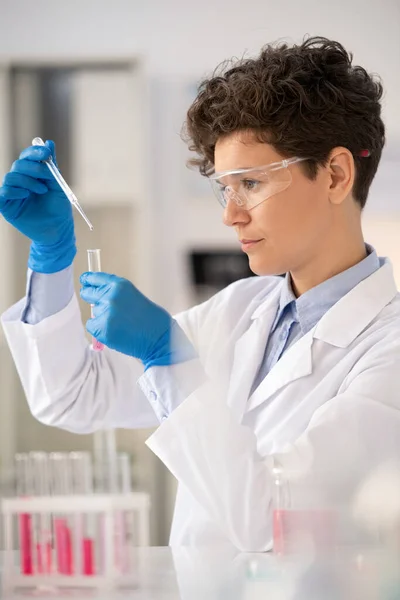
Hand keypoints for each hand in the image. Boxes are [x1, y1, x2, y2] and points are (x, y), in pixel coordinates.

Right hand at [0, 141, 75, 272]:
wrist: (58, 230)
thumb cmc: (58, 208)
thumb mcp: (58, 185)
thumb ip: (52, 166)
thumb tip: (49, 143)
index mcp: (31, 175)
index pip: (27, 157)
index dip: (35, 152)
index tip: (46, 152)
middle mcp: (20, 182)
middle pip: (18, 165)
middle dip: (33, 167)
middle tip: (47, 176)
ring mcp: (12, 194)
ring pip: (11, 177)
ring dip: (28, 181)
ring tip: (42, 191)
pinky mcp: (6, 206)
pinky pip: (4, 193)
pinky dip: (15, 190)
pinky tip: (26, 195)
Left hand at [80, 272, 195, 367]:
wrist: (159, 338)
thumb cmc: (151, 318)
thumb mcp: (133, 296)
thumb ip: (115, 293)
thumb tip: (97, 293)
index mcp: (119, 285)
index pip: (95, 278)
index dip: (88, 280)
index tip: (84, 281)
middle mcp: (110, 297)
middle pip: (87, 293)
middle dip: (91, 298)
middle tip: (102, 306)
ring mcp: (105, 313)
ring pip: (93, 312)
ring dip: (101, 317)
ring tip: (120, 323)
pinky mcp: (101, 329)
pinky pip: (91, 326)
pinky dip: (99, 329)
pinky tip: (114, 331)